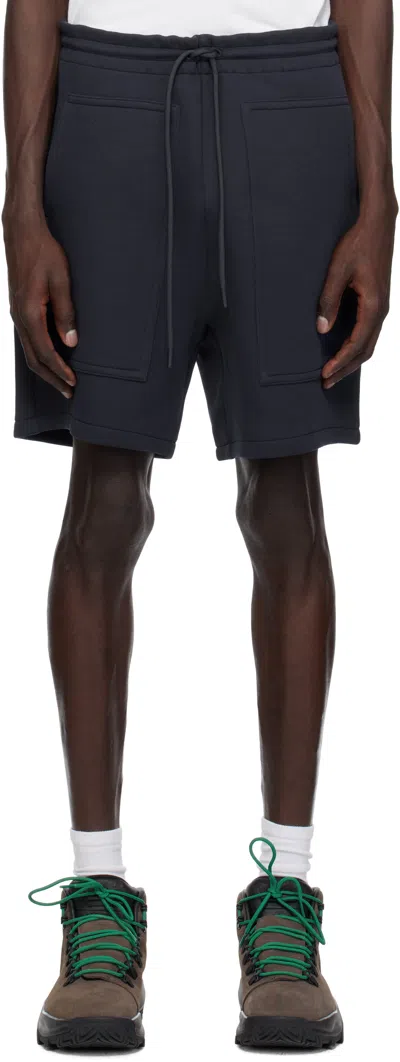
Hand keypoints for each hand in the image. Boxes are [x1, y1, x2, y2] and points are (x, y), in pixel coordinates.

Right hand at [3, 208, 76, 397]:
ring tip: (61, 380)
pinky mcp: (19, 308)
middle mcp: (19, 317)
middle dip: (52, 378)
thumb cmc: (44, 251)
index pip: (45, 352)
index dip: (59, 370)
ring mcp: (16, 313)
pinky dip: (39, 354)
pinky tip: (50, 357)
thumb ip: (66, 312)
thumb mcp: (61, 280)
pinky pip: (27, 339)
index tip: (73, 383)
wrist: (22, 231)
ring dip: (45, 369)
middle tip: (68, 392)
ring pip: (28, 351)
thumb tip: (71, 342)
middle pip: (33, 359)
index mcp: (29, 312)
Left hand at [317, 195, 397, 388]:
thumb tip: (321, 328)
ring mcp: (382, 307)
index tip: (325, 374)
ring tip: (333, 372)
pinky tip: (344, 350)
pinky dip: (357, 347)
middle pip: (365, 351)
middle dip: (345, 369)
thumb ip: (329, 299)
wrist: (378, 224)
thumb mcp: (338, 270)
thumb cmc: (358, 243)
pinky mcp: (378, 302)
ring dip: (351, 360)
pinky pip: (369, 332)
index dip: (340, 362)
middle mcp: (381, 310)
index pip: (356, 344)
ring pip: (369, 344)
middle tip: (326, 383)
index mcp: (373, 306)